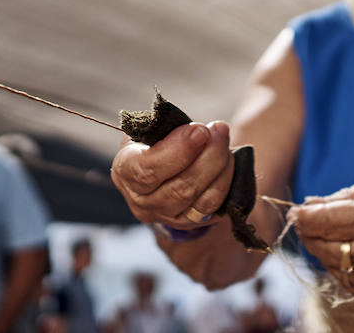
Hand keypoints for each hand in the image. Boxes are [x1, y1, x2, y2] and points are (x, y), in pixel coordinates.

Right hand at [111, 121, 234, 229]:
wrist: (158, 169)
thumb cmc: (152, 143)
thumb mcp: (148, 130)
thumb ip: (167, 130)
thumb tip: (197, 131)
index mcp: (125, 171)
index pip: (148, 170)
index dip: (179, 150)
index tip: (200, 130)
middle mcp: (142, 202)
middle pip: (180, 188)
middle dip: (208, 156)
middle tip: (219, 130)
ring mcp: (166, 217)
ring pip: (202, 201)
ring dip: (220, 168)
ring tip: (223, 142)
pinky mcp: (189, 223)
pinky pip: (215, 207)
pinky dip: (226, 181)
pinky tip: (227, 161)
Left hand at [286, 168, 353, 297]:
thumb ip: (349, 194)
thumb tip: (312, 205)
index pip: (328, 221)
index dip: (304, 217)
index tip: (295, 211)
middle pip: (326, 246)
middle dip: (308, 233)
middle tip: (305, 220)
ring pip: (335, 267)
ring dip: (321, 251)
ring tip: (323, 234)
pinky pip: (353, 283)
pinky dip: (339, 269)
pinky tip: (341, 252)